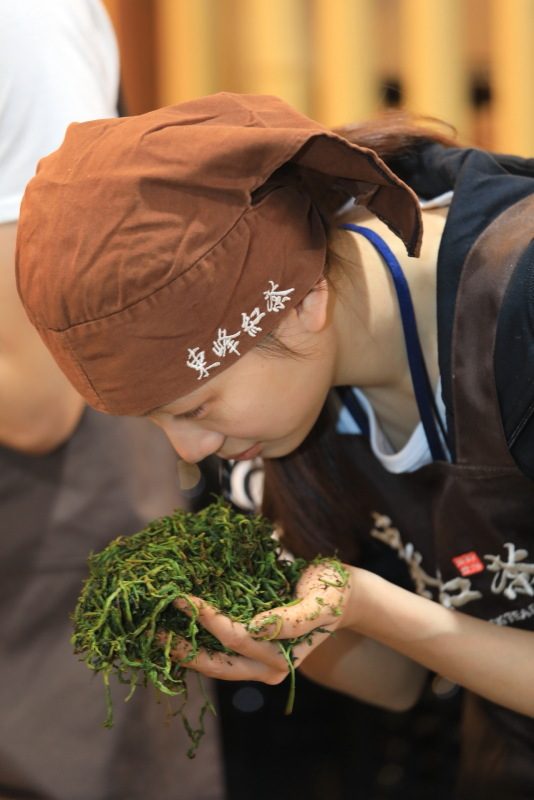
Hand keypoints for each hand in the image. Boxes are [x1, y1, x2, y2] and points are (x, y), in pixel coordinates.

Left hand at [164, 559, 352, 685]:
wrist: (338, 594)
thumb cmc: (331, 594)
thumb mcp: (319, 604)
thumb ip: (293, 619)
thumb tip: (257, 627)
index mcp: (282, 660)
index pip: (236, 639)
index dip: (208, 618)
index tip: (184, 596)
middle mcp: (265, 668)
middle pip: (216, 664)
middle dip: (183, 648)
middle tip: (154, 627)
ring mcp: (254, 663)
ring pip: (211, 663)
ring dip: (183, 648)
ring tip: (155, 628)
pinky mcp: (247, 652)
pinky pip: (215, 652)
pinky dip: (194, 640)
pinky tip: (173, 624)